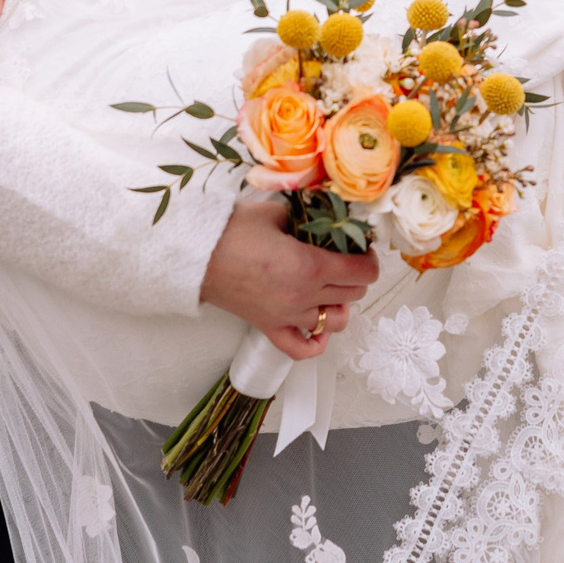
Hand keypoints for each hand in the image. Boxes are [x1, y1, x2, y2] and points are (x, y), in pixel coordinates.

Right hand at [200, 200, 377, 359]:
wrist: (195, 254)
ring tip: (331, 288)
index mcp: (309, 265)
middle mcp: (303, 296)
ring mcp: (287, 316)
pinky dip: (316, 342)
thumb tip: (326, 220)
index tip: (361, 248)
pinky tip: (316, 325)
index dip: (369, 258)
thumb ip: (307, 219)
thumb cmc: (232, 230)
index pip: (362, 272)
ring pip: (336, 321)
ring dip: (340, 304)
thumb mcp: (278, 213)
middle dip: (356, 276)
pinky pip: (302, 349)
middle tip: (346, 260)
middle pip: (354, 294)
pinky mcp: (269, 327)